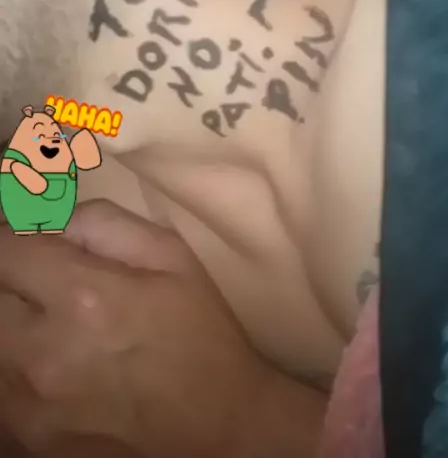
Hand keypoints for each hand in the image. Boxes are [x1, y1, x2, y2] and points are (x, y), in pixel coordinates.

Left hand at [0, 201, 323, 456]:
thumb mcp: (172, 258)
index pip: (4, 248)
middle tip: (43, 281)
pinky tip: (51, 361)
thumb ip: (105, 223)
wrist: (219, 431)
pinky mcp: (30, 439)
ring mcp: (29, 405)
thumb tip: (53, 218)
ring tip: (49, 321)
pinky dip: (15, 365)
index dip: (13, 235)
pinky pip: (0, 387)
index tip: (29, 240)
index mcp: (83, 298)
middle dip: (12, 279)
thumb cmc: (201, 336)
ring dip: (12, 322)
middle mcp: (43, 353)